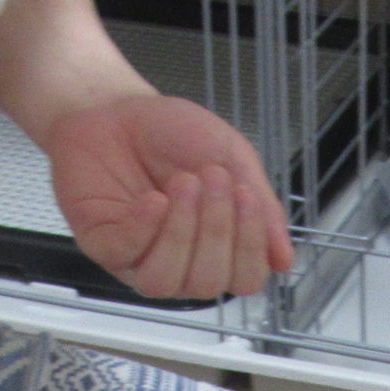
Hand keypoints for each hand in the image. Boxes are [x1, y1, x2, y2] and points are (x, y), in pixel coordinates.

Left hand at [47, 95, 295, 300]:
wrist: (119, 106)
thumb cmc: (172, 133)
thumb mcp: (233, 158)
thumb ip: (262, 208)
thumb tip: (284, 258)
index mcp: (219, 248)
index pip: (245, 279)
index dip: (251, 245)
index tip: (247, 197)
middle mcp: (181, 262)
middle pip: (208, 284)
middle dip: (216, 229)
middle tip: (213, 179)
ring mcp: (141, 258)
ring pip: (166, 281)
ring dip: (180, 232)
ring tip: (183, 184)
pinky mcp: (104, 245)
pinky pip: (126, 255)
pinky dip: (145, 226)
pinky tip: (153, 198)